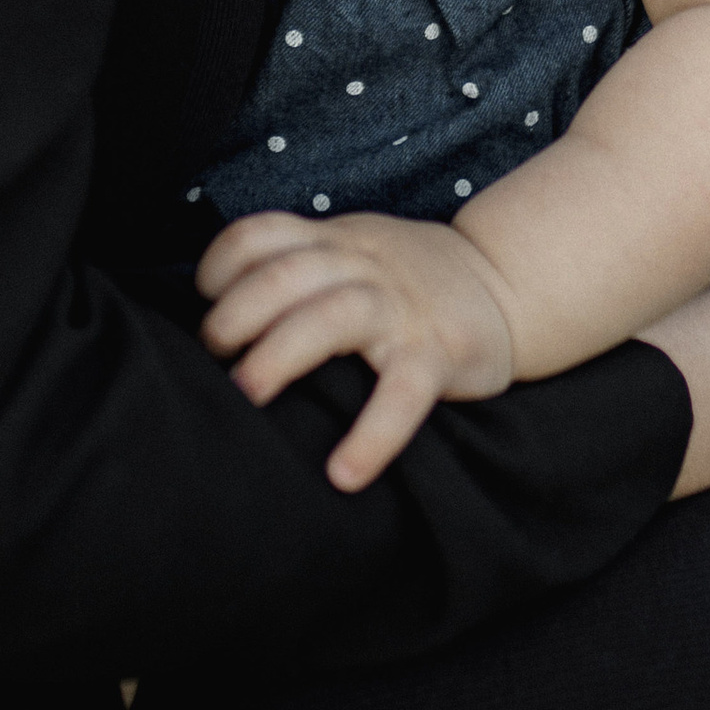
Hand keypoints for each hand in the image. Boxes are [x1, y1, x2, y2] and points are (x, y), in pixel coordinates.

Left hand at [196, 207, 519, 491]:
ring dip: (279, 354)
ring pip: (332, 317)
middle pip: (285, 275)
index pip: (261, 235)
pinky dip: (373, 434)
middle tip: (210, 361)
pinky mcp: (438, 354)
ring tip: (247, 397)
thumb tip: (216, 314)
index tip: (203, 305)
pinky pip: (402, 393)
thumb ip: (297, 265)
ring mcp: (401, 308)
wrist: (506, 282)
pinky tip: (344, 473)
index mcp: (334, 242)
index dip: (219, 267)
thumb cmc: (408, 277)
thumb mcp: (353, 250)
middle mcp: (362, 266)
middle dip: (234, 317)